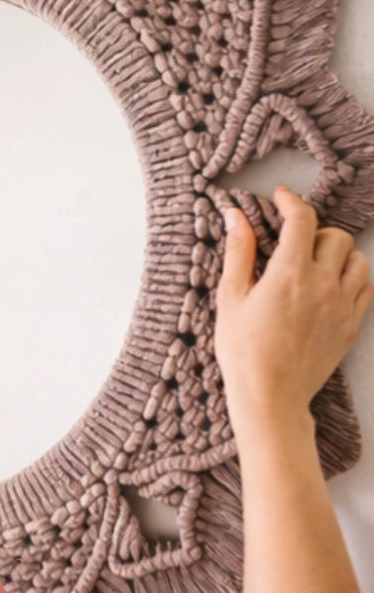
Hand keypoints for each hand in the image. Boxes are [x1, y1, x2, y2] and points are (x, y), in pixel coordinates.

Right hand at [214, 184, 373, 445]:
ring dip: (337, 252)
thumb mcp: (231, 297)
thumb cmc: (243, 348)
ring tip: (314, 263)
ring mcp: (343, 305)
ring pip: (357, 259)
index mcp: (289, 273)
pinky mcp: (352, 325)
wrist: (270, 395)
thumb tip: (235, 216)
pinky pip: (365, 287)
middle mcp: (324, 283)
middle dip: (314, 230)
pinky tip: (329, 287)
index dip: (290, 201)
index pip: (301, 219)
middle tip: (292, 241)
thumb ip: (238, 252)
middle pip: (335, 235)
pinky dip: (351, 278)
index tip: (280, 197)